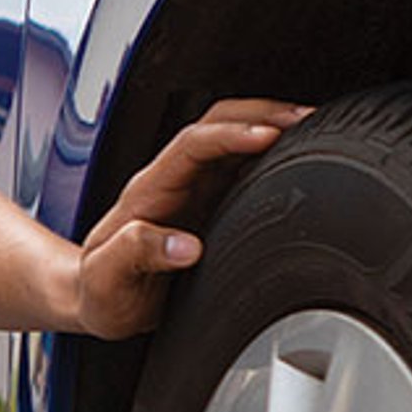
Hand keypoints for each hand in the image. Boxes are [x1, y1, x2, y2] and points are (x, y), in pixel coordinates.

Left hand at [69, 98, 311, 338]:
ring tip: (317, 128)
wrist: (94, 298)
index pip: (193, 144)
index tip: (269, 136)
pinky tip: (302, 158)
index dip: (232, 135)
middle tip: (309, 119)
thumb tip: (186, 247)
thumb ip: (136, 255)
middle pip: (217, 123)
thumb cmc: (100, 290)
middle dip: (262, 114)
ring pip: (234, 139)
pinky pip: (243, 167)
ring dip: (272, 126)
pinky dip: (273, 156)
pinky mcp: (209, 203)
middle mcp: (174, 180)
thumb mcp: (107, 279)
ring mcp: (193, 188)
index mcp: (150, 191)